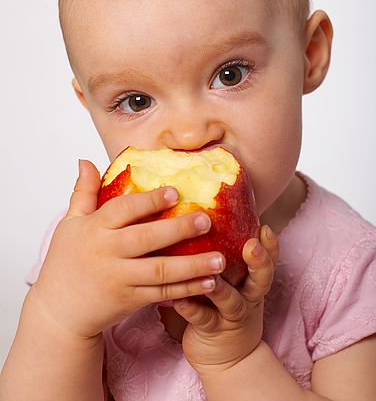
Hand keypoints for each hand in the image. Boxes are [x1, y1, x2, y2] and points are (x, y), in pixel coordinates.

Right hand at [29, 160, 225, 339]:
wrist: (58, 312)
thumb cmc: (65, 263)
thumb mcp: (69, 224)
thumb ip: (83, 193)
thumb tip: (86, 161)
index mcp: (94, 229)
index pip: (123, 210)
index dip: (149, 201)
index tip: (175, 191)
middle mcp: (107, 253)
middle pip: (146, 239)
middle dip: (179, 229)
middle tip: (207, 220)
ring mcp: (119, 279)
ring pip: (161, 271)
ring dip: (193, 265)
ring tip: (220, 259)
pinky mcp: (130, 300)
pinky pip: (163, 294)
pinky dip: (188, 289)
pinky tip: (210, 282)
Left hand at [173, 224, 278, 373]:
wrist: (229, 359)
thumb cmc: (225, 307)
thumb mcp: (235, 282)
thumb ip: (227, 254)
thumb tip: (206, 215)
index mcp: (253, 281)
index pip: (269, 259)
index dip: (270, 246)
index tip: (265, 227)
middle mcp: (248, 297)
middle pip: (261, 278)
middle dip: (258, 261)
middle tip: (251, 246)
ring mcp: (232, 315)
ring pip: (230, 300)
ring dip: (220, 286)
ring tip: (210, 274)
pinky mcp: (212, 330)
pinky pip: (202, 318)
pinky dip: (190, 308)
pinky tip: (178, 298)